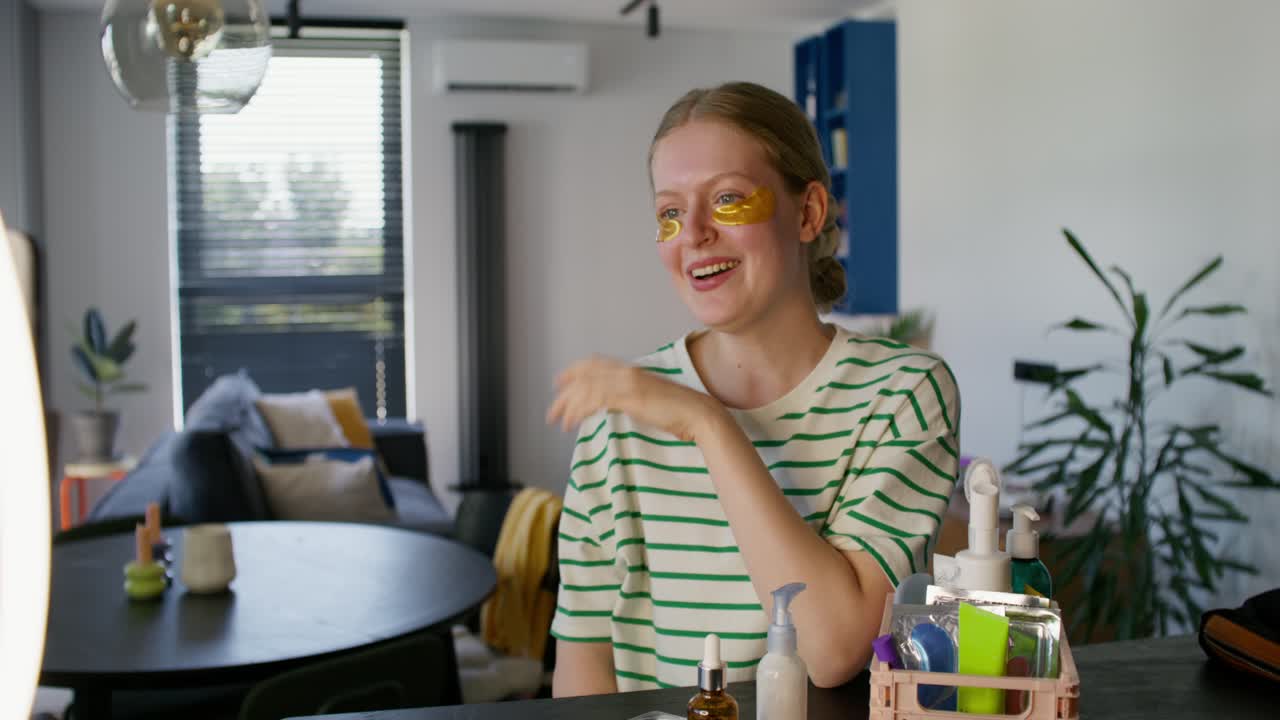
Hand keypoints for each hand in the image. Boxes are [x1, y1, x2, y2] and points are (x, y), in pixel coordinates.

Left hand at [546, 356, 721, 441]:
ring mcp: (628, 382)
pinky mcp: (629, 396)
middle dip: (565, 393)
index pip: (594, 364)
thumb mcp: (649, 399)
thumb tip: (613, 404)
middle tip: (552, 410)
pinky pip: (595, 400)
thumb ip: (630, 397)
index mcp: (631, 370)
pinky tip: (574, 422)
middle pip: (585, 376)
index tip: (559, 381)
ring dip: (569, 405)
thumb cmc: (678, 411)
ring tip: (560, 422)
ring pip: (586, 389)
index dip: (573, 371)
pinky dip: (580, 411)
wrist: (698, 414)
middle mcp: (626, 372)